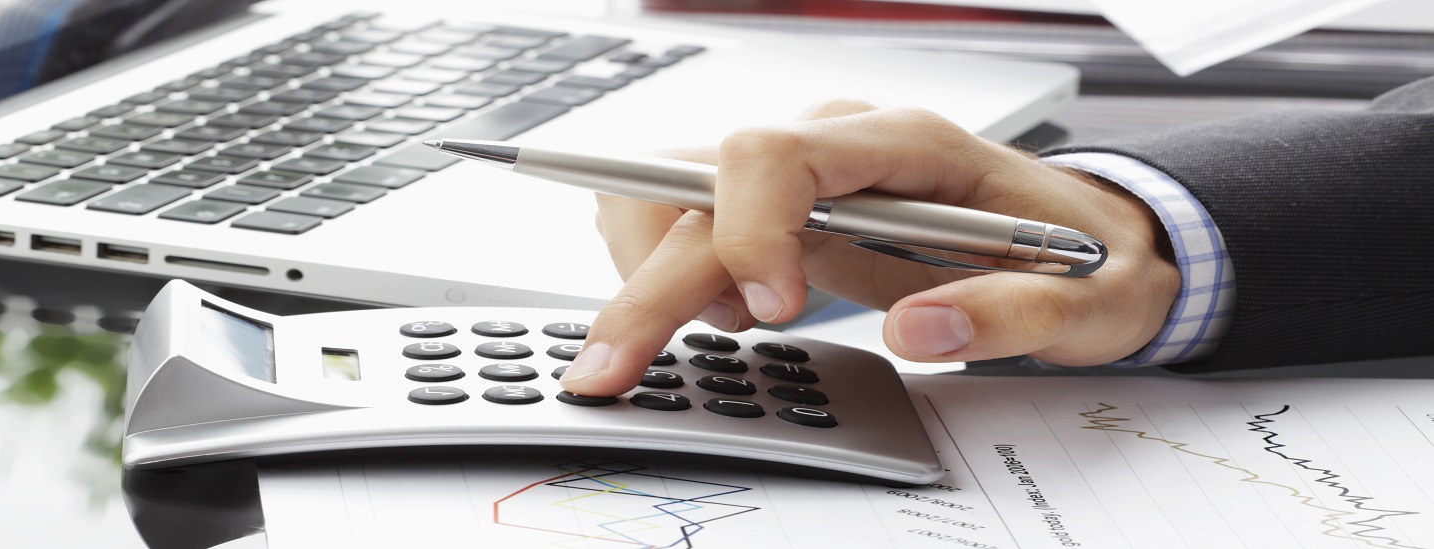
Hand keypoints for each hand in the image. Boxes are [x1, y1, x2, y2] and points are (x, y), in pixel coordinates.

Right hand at [560, 99, 1180, 395]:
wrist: (1080, 243)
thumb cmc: (1075, 260)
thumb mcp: (1084, 302)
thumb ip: (1011, 314)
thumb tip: (917, 331)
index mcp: (902, 143)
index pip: (774, 153)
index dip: (747, 231)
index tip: (766, 314)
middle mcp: (832, 142)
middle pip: (697, 187)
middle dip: (646, 284)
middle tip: (612, 369)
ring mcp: (794, 170)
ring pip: (664, 191)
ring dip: (647, 269)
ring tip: (707, 332)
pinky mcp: (772, 206)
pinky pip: (673, 214)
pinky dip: (660, 269)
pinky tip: (714, 316)